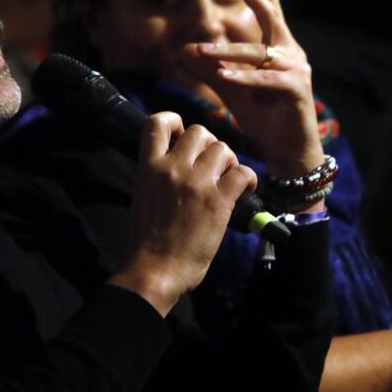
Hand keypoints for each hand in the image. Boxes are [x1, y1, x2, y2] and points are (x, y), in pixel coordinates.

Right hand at [109, 112, 256, 315]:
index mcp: (149, 167)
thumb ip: (158, 176)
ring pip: (223, 148)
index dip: (174, 121)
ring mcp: (197, 183)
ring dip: (229, 161)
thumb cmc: (146, 242)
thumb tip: (177, 168)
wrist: (154, 270)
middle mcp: (173, 168)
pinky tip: (244, 190)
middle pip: (199, 131)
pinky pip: (243, 172)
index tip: (181, 135)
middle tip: (212, 165)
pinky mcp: (219, 200)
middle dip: (209, 144)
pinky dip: (248, 178)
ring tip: (228, 179)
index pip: (158, 123)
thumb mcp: (142, 196)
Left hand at [182, 0, 324, 178]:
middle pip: (271, 15)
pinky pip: (266, 80)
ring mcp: (296, 69)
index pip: (268, 8)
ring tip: (202, 48)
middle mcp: (291, 52)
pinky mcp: (297, 90)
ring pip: (259, 52)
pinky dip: (244, 78)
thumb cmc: (264, 117)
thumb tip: (183, 47)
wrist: (289, 151)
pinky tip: (223, 76)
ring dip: (228, 50)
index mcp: (280, 46)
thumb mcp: (231, 87)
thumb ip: (211, 66)